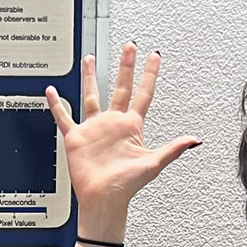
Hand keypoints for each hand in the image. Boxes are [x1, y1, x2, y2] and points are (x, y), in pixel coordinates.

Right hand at [46, 43, 199, 246]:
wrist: (103, 200)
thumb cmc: (126, 186)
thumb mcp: (153, 164)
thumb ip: (173, 149)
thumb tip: (194, 140)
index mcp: (131, 126)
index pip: (143, 93)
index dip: (149, 74)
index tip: (154, 56)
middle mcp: (113, 123)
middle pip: (120, 87)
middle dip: (125, 67)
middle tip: (129, 47)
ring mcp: (95, 129)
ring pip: (92, 95)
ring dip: (91, 77)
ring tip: (90, 58)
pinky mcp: (76, 137)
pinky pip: (65, 117)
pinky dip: (57, 105)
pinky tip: (52, 92)